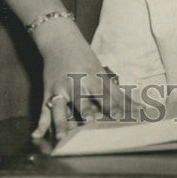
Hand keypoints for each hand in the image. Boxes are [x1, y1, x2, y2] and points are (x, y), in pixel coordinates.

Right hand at [31, 19, 129, 139]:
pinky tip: (36, 136)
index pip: (105, 93)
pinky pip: (43, 111)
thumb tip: (140, 109)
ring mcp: (60, 89)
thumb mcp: (102, 72)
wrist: (59, 41)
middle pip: (81, 99)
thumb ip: (118, 94)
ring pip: (60, 108)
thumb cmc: (85, 59)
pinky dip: (40, 124)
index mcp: (92, 77)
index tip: (122, 116)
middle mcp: (76, 84)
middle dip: (85, 110)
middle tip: (90, 120)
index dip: (114, 104)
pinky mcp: (48, 93)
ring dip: (61, 122)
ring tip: (62, 136)